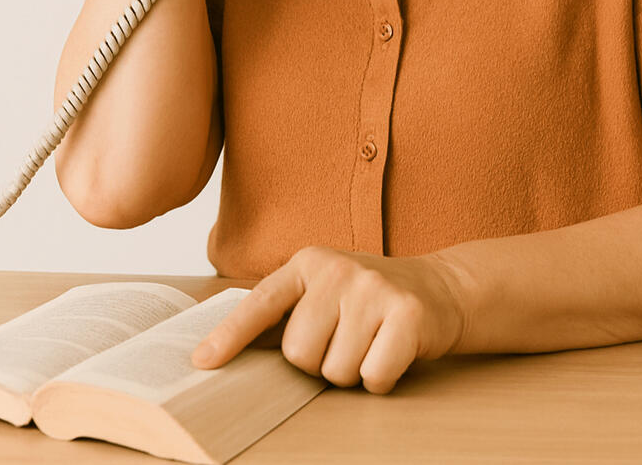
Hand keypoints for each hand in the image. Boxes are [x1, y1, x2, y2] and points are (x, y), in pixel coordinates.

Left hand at [190, 245, 466, 393]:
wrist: (439, 289)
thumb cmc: (368, 300)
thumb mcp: (324, 293)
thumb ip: (283, 315)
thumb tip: (221, 349)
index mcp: (309, 263)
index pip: (261, 302)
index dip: (230, 336)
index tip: (202, 362)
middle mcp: (338, 269)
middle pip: (299, 354)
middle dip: (321, 362)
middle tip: (347, 339)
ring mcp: (373, 289)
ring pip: (335, 372)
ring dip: (353, 371)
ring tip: (371, 342)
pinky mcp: (407, 313)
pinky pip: (373, 377)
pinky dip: (381, 377)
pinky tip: (392, 351)